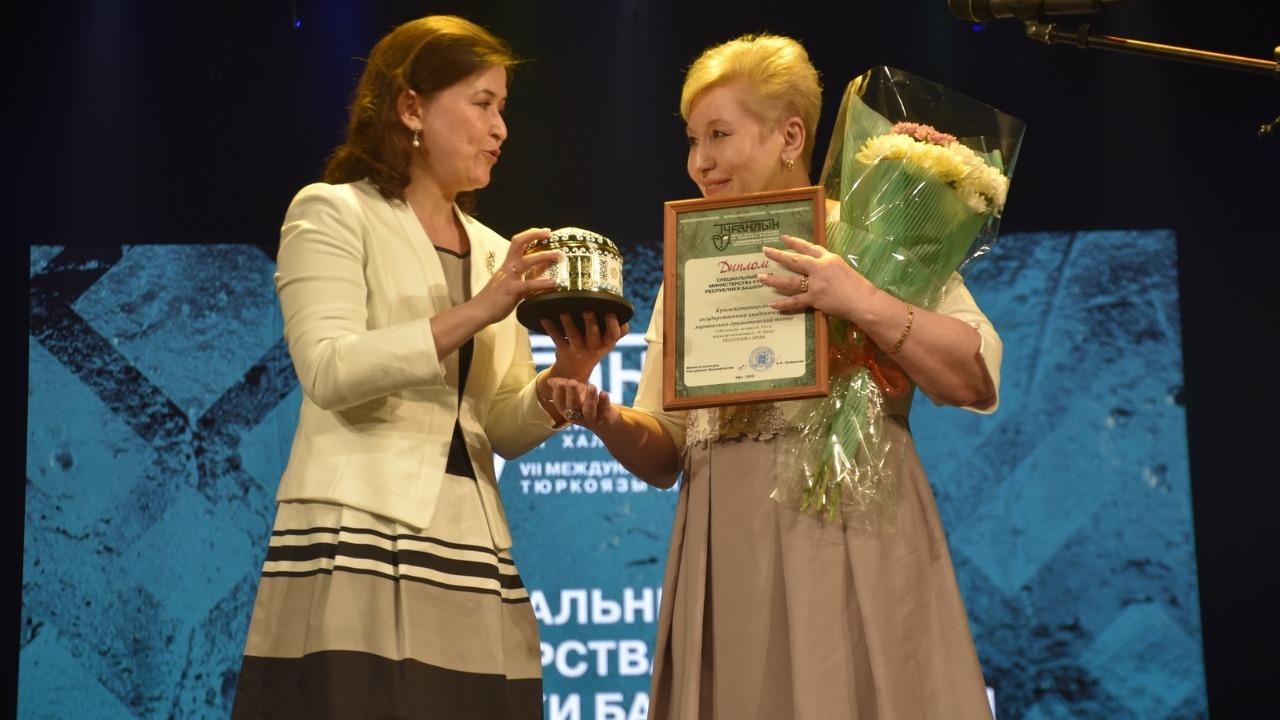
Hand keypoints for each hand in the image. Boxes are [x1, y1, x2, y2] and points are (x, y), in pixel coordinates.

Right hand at [470, 228, 560, 324]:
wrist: (479, 311)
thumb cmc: (493, 299)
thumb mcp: (509, 284)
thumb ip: (522, 279)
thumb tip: (537, 279)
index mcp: (507, 265)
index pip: (517, 243)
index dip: (530, 234)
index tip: (543, 232)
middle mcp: (507, 267)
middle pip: (518, 243)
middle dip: (534, 234)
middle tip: (549, 232)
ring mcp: (509, 278)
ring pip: (526, 261)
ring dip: (543, 256)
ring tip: (558, 254)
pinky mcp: (511, 290)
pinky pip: (528, 284)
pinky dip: (542, 282)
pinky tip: (554, 283)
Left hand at [540, 310, 628, 383]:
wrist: (575, 371)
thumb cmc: (593, 350)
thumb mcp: (607, 344)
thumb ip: (618, 332)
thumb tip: (626, 317)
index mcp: (606, 343)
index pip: (613, 335)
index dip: (613, 325)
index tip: (610, 313)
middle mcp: (593, 348)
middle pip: (593, 335)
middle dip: (590, 323)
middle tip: (587, 310)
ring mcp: (578, 350)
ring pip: (574, 336)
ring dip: (568, 324)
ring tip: (564, 313)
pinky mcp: (564, 351)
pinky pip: (557, 339)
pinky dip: (550, 329)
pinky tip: (544, 319)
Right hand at [546, 377, 621, 429]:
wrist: (606, 422)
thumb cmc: (586, 403)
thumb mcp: (575, 393)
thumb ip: (564, 386)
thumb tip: (550, 380)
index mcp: (567, 410)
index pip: (560, 403)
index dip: (559, 393)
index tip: (559, 383)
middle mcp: (578, 416)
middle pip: (573, 406)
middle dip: (572, 394)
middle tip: (572, 382)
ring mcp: (592, 418)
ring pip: (588, 410)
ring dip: (589, 398)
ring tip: (591, 386)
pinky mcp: (605, 418)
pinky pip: (604, 410)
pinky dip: (604, 402)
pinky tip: (603, 393)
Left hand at [759, 234, 874, 320]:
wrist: (863, 300)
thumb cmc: (858, 286)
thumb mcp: (843, 269)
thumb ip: (828, 267)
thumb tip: (816, 269)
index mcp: (829, 258)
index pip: (809, 247)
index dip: (795, 242)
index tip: (784, 238)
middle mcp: (820, 268)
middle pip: (795, 259)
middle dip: (778, 255)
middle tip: (765, 251)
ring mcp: (816, 283)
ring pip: (790, 280)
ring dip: (774, 279)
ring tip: (761, 278)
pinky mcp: (815, 298)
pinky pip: (796, 301)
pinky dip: (784, 304)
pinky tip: (772, 305)